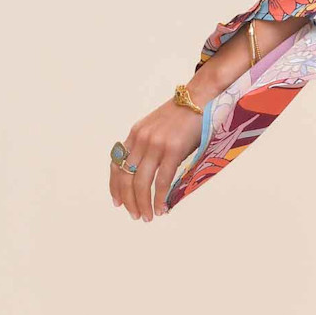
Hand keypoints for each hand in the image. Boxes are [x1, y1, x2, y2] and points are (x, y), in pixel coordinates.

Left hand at [108, 100, 204, 219]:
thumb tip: (151, 175)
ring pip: (141, 182)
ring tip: (148, 216)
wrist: (200, 98)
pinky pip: (162, 180)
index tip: (117, 202)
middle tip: (135, 215)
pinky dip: (160, 197)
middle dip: (128, 200)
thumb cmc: (184, 116)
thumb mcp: (158, 129)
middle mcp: (141, 139)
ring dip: (143, 203)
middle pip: (126, 177)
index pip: (116, 164)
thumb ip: (150, 147)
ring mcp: (156, 144)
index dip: (115, 186)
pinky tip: (162, 207)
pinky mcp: (173, 149)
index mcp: (135, 134)